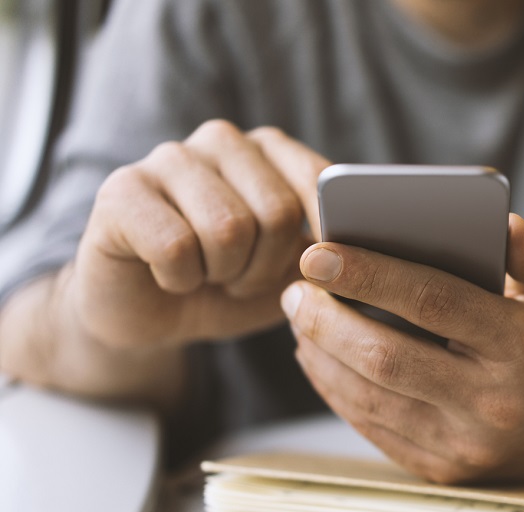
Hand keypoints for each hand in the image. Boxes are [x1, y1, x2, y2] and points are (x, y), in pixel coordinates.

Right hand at [71, 120, 330, 349]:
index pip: (319, 179)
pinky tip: (169, 275)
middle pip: (276, 211)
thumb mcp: (292, 274)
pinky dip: (180, 281)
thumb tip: (361, 246)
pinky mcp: (120, 189)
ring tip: (208, 274)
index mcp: (270, 149)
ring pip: (227, 229)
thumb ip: (329, 253)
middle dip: (265, 268)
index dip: (328, 234)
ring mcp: (168, 158)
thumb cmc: (230, 288)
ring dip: (223, 276)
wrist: (151, 316)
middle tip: (240, 279)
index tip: (325, 269)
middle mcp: (221, 140)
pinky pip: (176, 248)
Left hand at [282, 214, 523, 483]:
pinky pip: (373, 429)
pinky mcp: (443, 469)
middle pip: (387, 358)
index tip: (318, 253)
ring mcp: (465, 444)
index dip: (370, 275)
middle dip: (327, 320)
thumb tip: (503, 226)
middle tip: (295, 289)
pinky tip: (319, 358)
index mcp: (521, 346)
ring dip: (321, 355)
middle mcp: (492, 402)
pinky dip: (336, 391)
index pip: (435, 302)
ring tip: (300, 317)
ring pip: (370, 398)